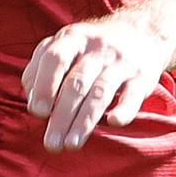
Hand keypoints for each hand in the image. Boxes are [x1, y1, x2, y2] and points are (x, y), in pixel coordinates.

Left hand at [22, 12, 175, 152]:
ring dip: (85, 121)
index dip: (45, 86)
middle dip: (62, 115)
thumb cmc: (91, 48)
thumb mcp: (65, 45)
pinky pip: (133, 94)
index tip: (38, 112)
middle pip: (76, 82)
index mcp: (72, 38)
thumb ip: (41, 68)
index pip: (55, 59)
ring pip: (101, 92)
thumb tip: (33, 101)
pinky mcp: (142, 78)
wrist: (142, 31)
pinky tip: (114, 122)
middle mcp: (96, 49)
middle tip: (51, 144)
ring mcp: (120, 63)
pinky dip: (125, 109)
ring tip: (71, 145)